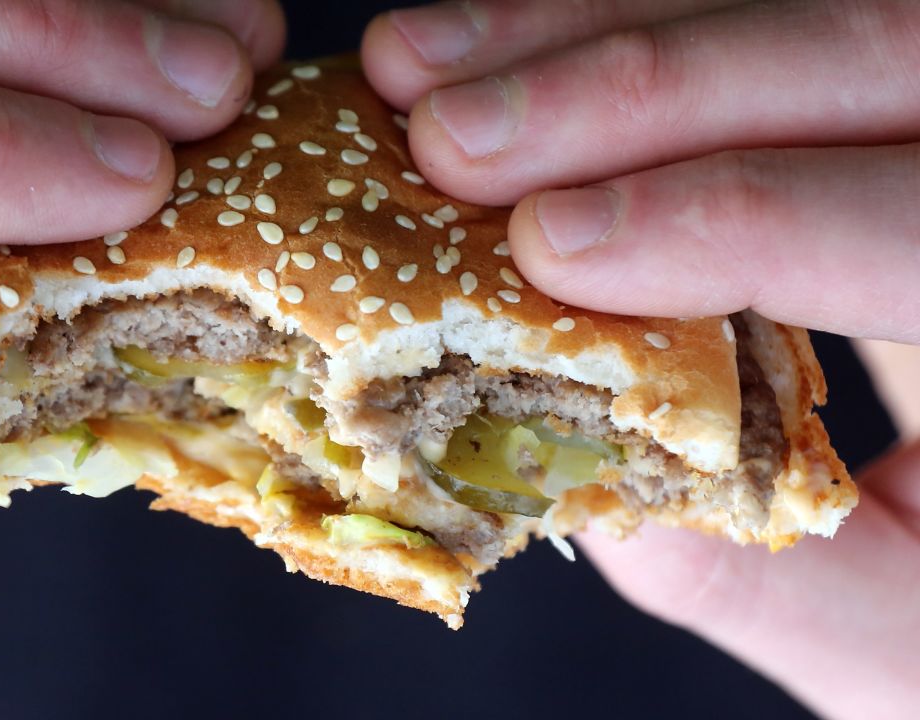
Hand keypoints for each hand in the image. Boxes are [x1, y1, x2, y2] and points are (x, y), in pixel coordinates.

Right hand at [362, 1, 919, 716]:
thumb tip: (547, 453)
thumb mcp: (885, 636)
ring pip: (801, 9)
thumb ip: (737, 563)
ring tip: (428, 62)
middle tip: (452, 132)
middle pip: (875, 58)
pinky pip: (755, 24)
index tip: (556, 244)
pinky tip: (508, 42)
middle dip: (638, 90)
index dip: (750, 220)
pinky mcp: (866, 110)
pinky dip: (614, 24)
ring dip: (595, 27)